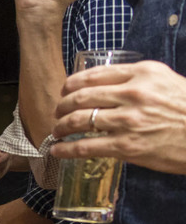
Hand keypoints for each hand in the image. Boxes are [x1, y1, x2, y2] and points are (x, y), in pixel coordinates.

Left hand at [51, 61, 185, 174]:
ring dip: (60, 127)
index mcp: (143, 73)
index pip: (95, 74)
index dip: (72, 84)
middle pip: (81, 96)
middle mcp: (133, 93)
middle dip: (62, 105)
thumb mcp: (168, 82)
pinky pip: (85, 146)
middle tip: (57, 112)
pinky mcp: (127, 146)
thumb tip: (109, 86)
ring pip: (78, 120)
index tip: (65, 90)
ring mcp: (128, 120)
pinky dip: (66, 149)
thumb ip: (140, 80)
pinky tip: (58, 150)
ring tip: (56, 131)